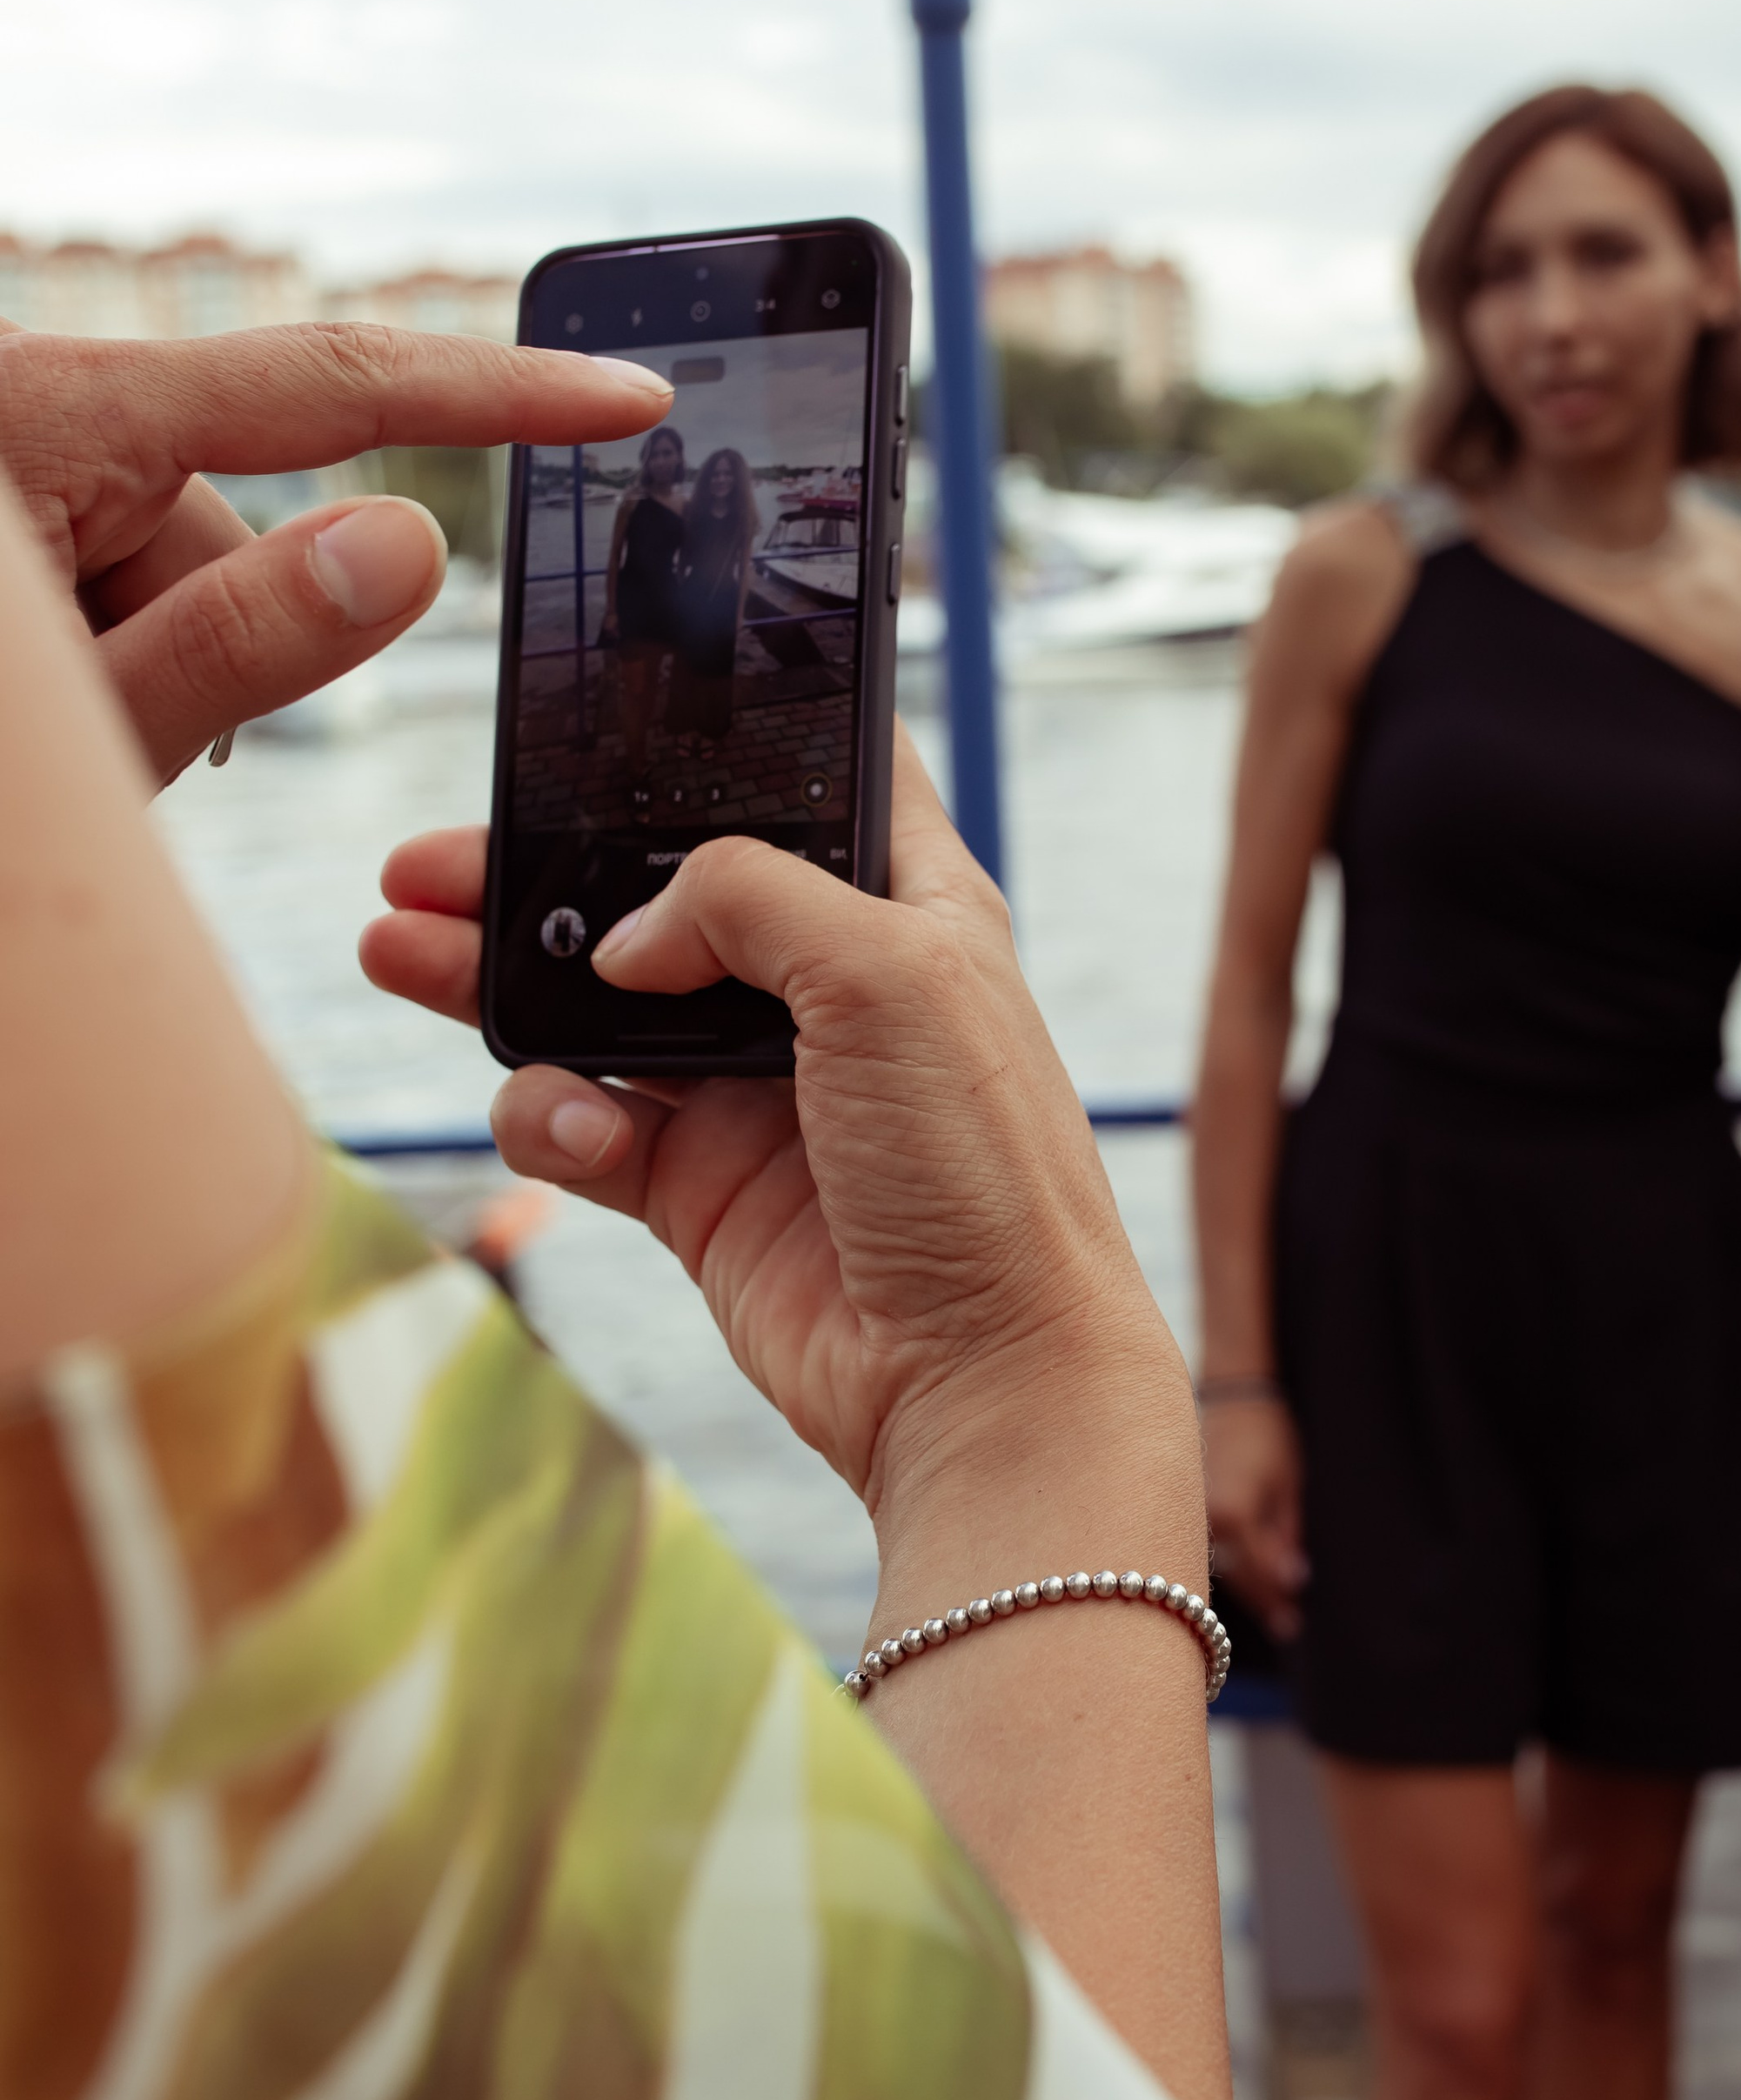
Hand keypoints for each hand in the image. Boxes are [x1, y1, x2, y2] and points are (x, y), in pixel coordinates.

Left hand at [0, 319, 672, 783]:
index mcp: (51, 416)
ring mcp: (17, 449)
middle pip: (227, 523)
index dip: (502, 395)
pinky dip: (91, 658)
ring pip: (161, 564)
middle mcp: (34, 403)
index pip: (336, 385)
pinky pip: (98, 568)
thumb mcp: (73, 730)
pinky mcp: (8, 496)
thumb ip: (243, 642)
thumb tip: (409, 541)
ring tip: (48, 760)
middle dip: (199, 652)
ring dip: (136, 673)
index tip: (625, 395)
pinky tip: (35, 728)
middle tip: (105, 768)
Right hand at [360, 727, 1187, 1535]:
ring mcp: (755, 1091)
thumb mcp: (890, 972)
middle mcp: (826, 989)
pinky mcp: (700, 1188)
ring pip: (593, 1008)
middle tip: (426, 863)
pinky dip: (551, 1118)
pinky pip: (585, 1127)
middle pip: (654, 897)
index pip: (810, 781)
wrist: (979, 1379)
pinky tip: (567, 1129)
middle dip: (538, 872)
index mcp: (904, 908)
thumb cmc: (981, 1170)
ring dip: (496, 982)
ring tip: (399, 951)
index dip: (713, 745)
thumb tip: (628, 936)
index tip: (600, 719)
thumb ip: (746, 898)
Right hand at [1203, 1393, 1307, 1637]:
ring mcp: (1185, 1516)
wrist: (1233, 1392)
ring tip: (1270, 1607)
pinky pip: (1203, 1547)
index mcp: (1234, 1517)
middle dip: (1262, 1600)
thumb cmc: (1269, 1434)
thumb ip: (1285, 1536)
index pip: (1259, 1575)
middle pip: (1234, 1578)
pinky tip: (1243, 1572)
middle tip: (1286, 1626)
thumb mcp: (1288, 1485)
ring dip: (1243, 1585)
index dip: (1278, 1600)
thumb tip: (1291, 1580)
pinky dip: (1225, 1562)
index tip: (1293, 1624)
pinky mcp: (1179, 1508)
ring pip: (1215, 1566)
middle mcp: (1202, 1522)